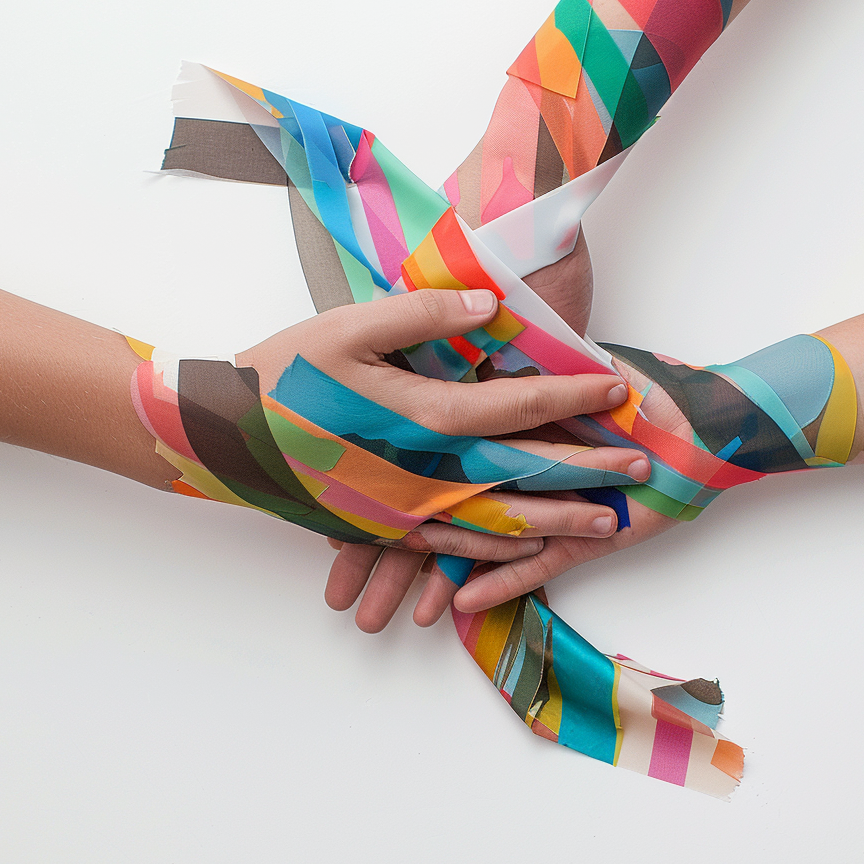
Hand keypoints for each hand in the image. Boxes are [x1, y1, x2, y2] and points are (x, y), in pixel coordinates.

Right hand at [236, 287, 650, 628]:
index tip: (619, 388)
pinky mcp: (387, 529)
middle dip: (588, 470)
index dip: (575, 394)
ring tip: (605, 525)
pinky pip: (454, 549)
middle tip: (640, 469)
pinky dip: (498, 554)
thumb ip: (424, 314)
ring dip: (558, 522)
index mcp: (426, 418)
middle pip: (526, 473)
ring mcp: (409, 512)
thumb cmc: (284, 376)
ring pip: (501, 523)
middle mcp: (428, 474)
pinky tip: (526, 557)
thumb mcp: (348, 327)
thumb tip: (493, 307)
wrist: (223, 439)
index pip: (521, 405)